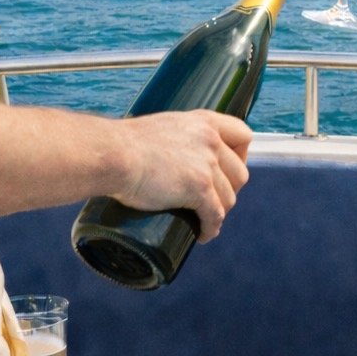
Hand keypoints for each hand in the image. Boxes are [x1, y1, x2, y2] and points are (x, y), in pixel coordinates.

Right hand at [112, 110, 251, 241]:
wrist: (113, 155)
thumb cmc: (124, 144)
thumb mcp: (162, 129)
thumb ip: (176, 139)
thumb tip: (170, 158)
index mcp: (204, 121)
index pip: (243, 135)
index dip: (240, 156)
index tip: (227, 170)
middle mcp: (211, 140)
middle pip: (239, 172)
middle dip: (229, 190)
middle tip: (212, 200)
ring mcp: (207, 164)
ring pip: (229, 197)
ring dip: (219, 212)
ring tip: (204, 220)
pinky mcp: (199, 188)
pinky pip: (215, 215)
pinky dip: (210, 228)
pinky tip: (203, 234)